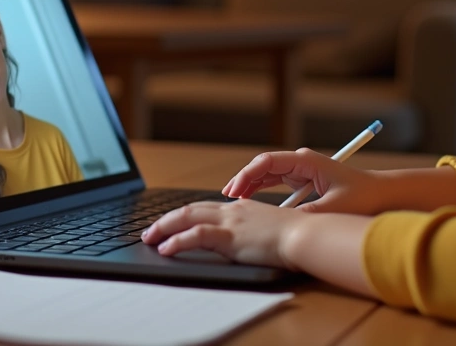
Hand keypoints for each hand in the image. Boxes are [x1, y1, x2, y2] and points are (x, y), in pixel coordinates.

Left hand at [141, 199, 303, 268]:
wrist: (305, 236)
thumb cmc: (296, 237)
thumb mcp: (271, 231)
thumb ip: (256, 233)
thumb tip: (250, 242)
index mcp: (242, 208)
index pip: (206, 208)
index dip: (185, 215)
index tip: (172, 224)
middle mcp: (233, 210)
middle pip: (190, 209)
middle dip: (167, 220)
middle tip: (151, 231)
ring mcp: (230, 222)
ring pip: (187, 218)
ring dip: (164, 228)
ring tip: (150, 239)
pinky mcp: (230, 236)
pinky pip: (196, 236)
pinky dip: (177, 241)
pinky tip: (166, 249)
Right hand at [222, 148, 384, 214]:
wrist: (381, 194)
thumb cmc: (363, 196)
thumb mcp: (334, 208)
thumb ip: (308, 214)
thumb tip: (285, 222)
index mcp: (306, 162)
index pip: (268, 162)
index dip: (248, 175)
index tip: (236, 190)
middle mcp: (301, 163)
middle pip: (263, 166)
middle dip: (244, 179)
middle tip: (227, 196)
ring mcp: (301, 171)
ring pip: (267, 174)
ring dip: (250, 185)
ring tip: (232, 199)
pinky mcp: (303, 181)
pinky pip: (276, 183)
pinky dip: (261, 190)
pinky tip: (249, 201)